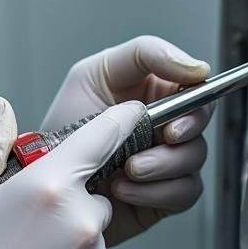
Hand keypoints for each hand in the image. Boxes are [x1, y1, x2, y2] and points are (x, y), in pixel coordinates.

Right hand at [0, 96, 145, 248]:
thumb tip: (0, 106)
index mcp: (49, 186)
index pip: (102, 137)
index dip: (120, 120)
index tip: (131, 113)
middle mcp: (81, 219)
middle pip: (95, 193)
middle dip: (70, 200)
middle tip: (30, 222)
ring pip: (94, 233)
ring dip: (72, 238)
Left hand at [42, 35, 211, 245]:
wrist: (45, 183)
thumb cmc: (62, 127)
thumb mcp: (91, 74)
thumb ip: (143, 55)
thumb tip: (194, 66)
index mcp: (148, 91)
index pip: (192, 81)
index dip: (198, 86)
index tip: (191, 88)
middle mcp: (161, 123)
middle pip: (202, 118)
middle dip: (185, 128)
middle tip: (163, 135)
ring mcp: (164, 158)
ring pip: (195, 156)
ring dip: (162, 164)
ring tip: (127, 168)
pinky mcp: (164, 193)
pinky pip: (185, 191)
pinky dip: (156, 192)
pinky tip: (124, 188)